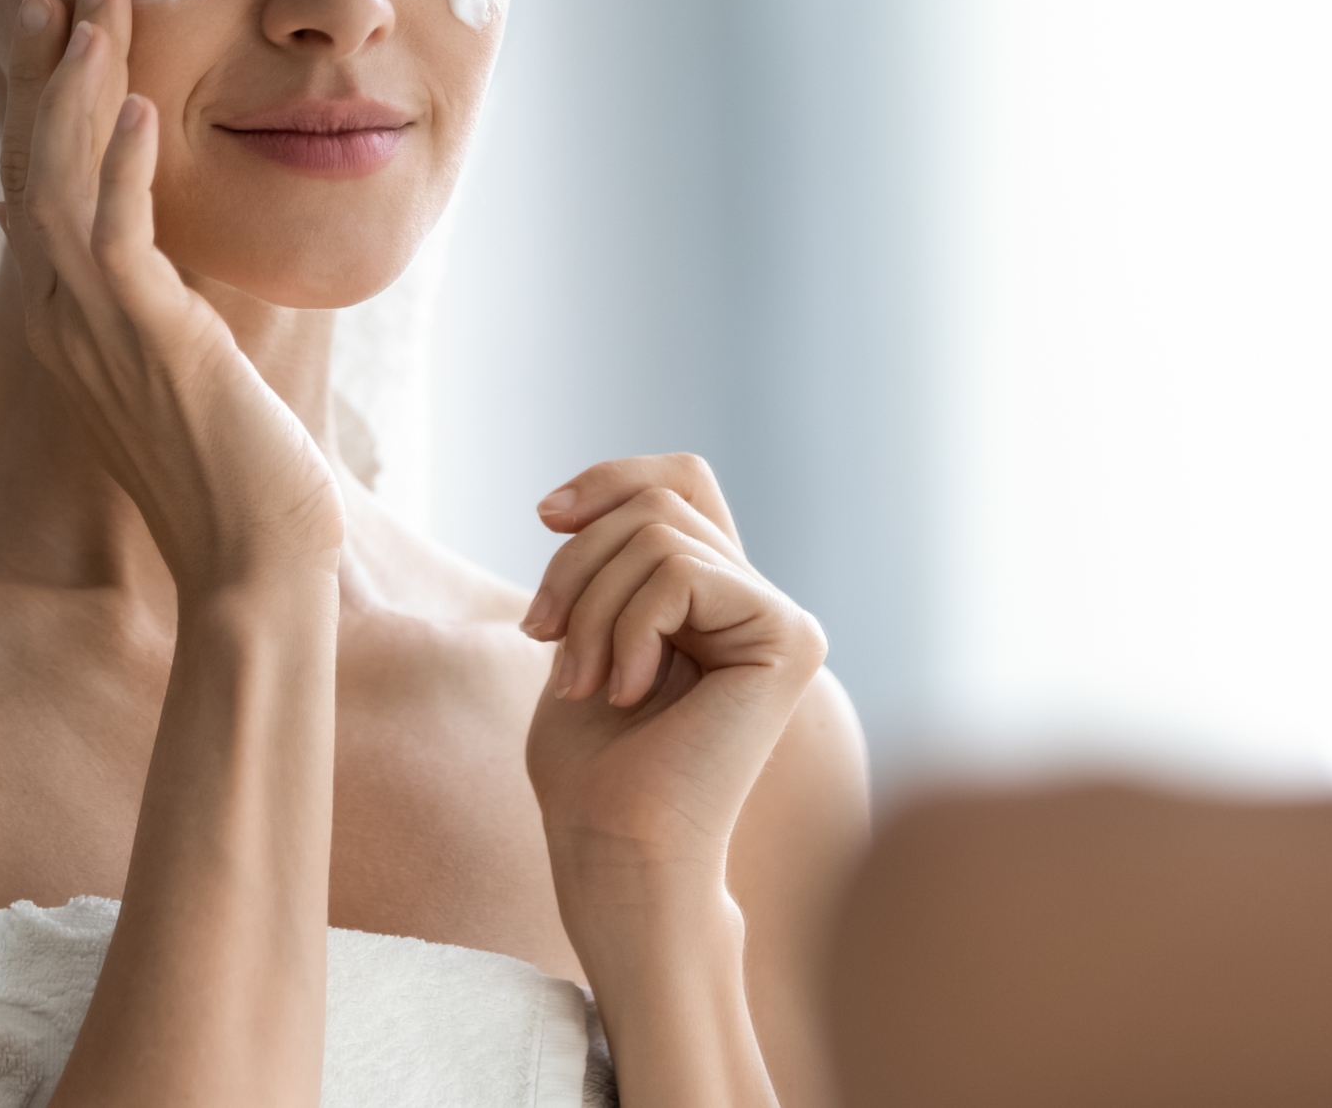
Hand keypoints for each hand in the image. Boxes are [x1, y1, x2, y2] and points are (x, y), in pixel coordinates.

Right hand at [0, 0, 341, 593]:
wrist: (251, 564)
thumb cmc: (237, 473)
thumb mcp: (192, 366)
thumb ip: (166, 304)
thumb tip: (159, 257)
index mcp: (72, 320)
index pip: (39, 182)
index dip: (42, 98)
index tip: (56, 22)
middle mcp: (65, 317)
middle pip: (36, 162)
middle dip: (52, 65)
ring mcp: (97, 330)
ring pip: (64, 180)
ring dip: (82, 85)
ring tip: (100, 3)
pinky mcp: (148, 342)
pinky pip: (119, 239)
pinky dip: (122, 169)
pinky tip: (138, 109)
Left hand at [520, 455, 826, 898]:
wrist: (617, 853)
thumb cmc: (591, 772)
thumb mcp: (580, 637)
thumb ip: (600, 568)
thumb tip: (573, 504)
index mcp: (714, 601)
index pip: (679, 482)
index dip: (613, 479)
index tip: (544, 517)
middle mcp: (757, 603)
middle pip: (655, 506)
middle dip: (576, 566)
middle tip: (543, 641)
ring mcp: (781, 618)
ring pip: (659, 535)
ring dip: (592, 608)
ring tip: (585, 684)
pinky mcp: (788, 637)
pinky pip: (680, 575)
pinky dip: (627, 629)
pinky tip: (628, 694)